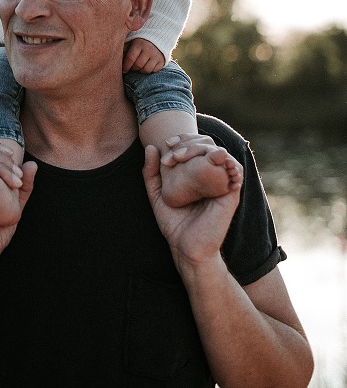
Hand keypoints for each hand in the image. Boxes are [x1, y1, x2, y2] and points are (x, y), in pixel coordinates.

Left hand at [123, 37, 165, 73]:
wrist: (157, 38)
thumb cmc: (139, 43)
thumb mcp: (131, 42)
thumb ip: (123, 49)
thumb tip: (114, 59)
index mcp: (139, 44)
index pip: (131, 58)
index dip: (126, 66)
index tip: (124, 70)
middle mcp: (148, 50)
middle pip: (138, 65)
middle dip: (133, 69)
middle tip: (131, 68)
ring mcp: (156, 56)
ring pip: (146, 70)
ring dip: (141, 71)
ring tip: (138, 67)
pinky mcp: (162, 61)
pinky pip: (154, 71)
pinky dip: (149, 71)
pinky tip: (146, 66)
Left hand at [143, 140, 242, 274]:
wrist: (186, 249)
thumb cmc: (174, 223)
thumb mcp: (156, 195)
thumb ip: (151, 173)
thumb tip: (151, 147)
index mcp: (197, 173)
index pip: (195, 144)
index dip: (183, 138)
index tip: (167, 144)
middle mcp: (211, 175)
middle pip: (207, 143)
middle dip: (189, 141)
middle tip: (173, 152)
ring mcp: (222, 183)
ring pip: (220, 151)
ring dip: (201, 148)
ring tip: (181, 156)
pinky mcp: (231, 193)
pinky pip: (236, 169)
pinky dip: (226, 158)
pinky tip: (210, 157)